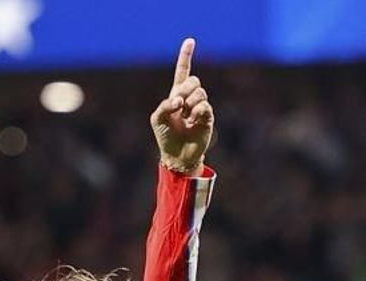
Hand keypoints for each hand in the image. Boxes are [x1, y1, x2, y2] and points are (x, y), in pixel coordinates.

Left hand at [150, 37, 212, 175]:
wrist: (177, 155)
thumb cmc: (165, 136)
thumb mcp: (157, 118)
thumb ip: (165, 105)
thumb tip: (180, 101)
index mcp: (176, 94)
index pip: (182, 71)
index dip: (186, 56)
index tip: (190, 40)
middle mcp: (190, 98)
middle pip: (193, 80)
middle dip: (184, 90)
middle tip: (178, 105)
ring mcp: (200, 106)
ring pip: (200, 92)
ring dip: (190, 104)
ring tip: (185, 118)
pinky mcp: (208, 116)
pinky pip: (204, 105)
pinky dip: (196, 112)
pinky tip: (192, 121)